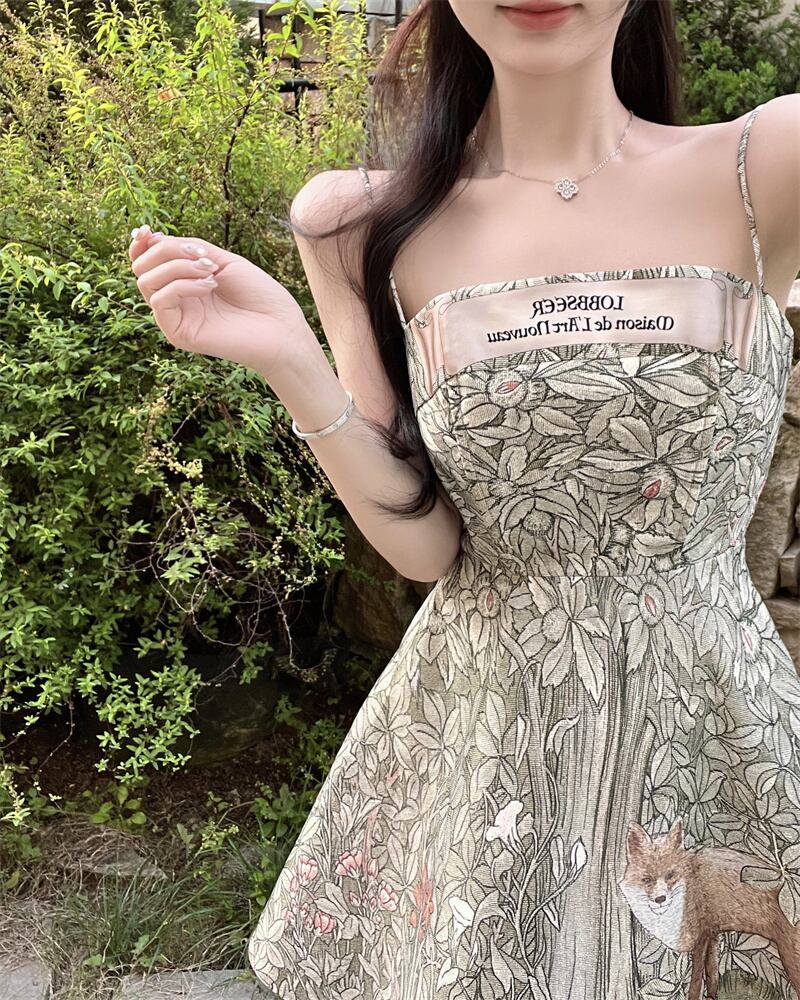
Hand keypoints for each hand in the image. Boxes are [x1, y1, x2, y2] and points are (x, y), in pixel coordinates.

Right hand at [128, 225, 310, 377]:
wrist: (281, 327)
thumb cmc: (259, 295)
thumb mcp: (222, 260)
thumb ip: (188, 249)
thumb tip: (153, 238)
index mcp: (184, 281)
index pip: (145, 260)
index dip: (140, 243)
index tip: (147, 230)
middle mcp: (176, 299)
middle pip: (141, 267)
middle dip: (165, 250)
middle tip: (201, 254)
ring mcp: (175, 317)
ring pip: (147, 282)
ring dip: (177, 267)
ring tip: (210, 271)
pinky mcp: (178, 334)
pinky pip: (160, 301)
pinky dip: (181, 286)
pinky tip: (210, 286)